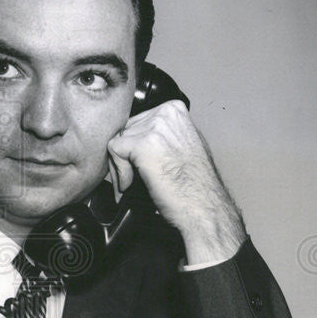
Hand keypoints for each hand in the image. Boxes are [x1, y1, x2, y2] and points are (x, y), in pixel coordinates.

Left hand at [106, 99, 246, 264]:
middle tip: (131, 180)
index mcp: (175, 110)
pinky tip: (131, 186)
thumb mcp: (183, 146)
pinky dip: (118, 172)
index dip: (132, 149)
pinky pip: (114, 151)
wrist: (203, 207)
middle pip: (124, 131)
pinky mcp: (143, 143)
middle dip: (124, 158)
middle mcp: (166, 113)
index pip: (137, 122)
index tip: (137, 167)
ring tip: (133, 185)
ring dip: (120, 167)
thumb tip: (137, 137)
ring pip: (117, 141)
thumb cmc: (194, 185)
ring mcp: (155, 126)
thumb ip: (162, 136)